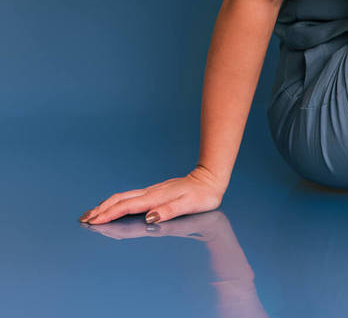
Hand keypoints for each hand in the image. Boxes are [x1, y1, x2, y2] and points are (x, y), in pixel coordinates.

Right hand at [79, 165, 225, 224]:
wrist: (211, 179)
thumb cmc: (203, 195)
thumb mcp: (190, 204)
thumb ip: (169, 210)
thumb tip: (149, 217)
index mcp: (156, 197)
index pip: (127, 206)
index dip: (109, 214)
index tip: (93, 222)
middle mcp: (151, 193)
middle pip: (120, 200)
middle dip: (101, 209)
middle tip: (84, 219)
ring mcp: (152, 191)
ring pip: (123, 197)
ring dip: (106, 205)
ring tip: (92, 213)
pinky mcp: (155, 191)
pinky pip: (130, 197)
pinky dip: (117, 202)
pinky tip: (114, 206)